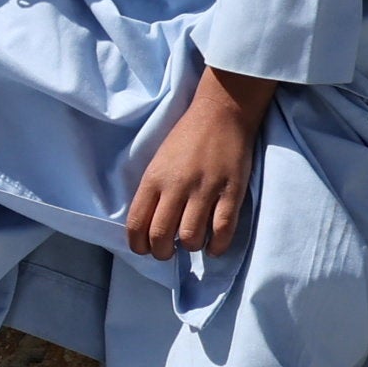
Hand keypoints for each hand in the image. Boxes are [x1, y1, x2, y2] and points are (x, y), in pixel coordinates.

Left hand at [125, 64, 278, 261]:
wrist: (220, 113)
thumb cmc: (185, 138)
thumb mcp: (157, 161)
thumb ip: (153, 191)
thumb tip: (148, 224)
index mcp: (153, 179)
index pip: (136, 223)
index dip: (138, 245)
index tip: (144, 249)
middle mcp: (176, 187)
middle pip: (161, 236)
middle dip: (162, 253)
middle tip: (168, 252)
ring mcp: (205, 190)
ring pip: (191, 237)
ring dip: (190, 247)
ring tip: (191, 243)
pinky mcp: (231, 192)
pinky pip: (223, 230)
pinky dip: (217, 245)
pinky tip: (214, 246)